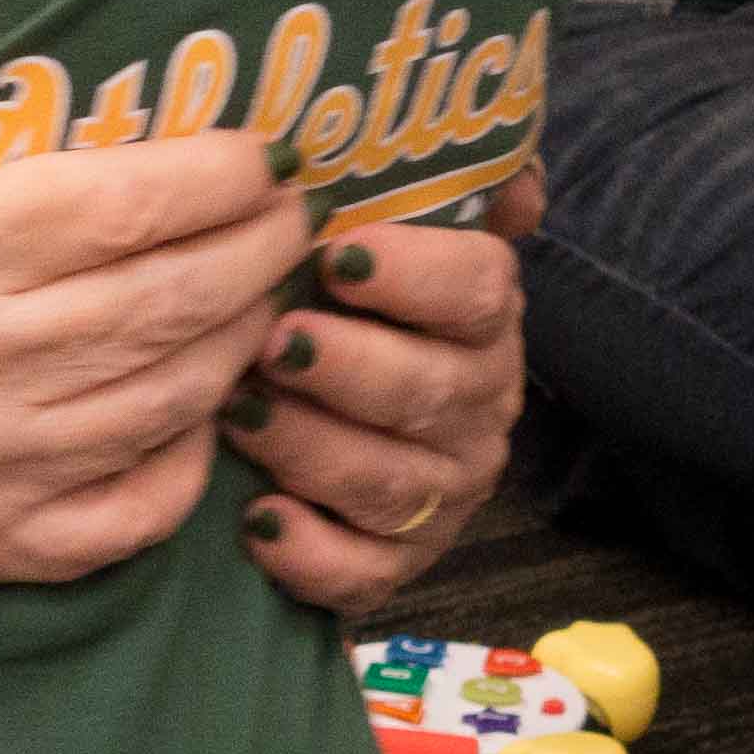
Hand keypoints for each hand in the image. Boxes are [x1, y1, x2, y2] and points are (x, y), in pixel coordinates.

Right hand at [0, 1, 308, 602]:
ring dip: (244, 337)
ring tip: (267, 290)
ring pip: (174, 398)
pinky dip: (190, 461)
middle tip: (295, 209)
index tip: (260, 149)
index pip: (124, 205)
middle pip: (178, 298)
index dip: (220, 173)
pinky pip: (131, 513)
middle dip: (263, 246)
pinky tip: (199, 411)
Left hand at [216, 171, 535, 612]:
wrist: (301, 408)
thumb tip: (515, 180)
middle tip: (272, 343)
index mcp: (477, 318)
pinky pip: (364, 573)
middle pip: (429, 390)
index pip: (479, 289)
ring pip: (391, 483)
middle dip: (348, 367)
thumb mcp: (377, 223)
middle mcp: (475, 407)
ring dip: (311, 449)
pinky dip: (311, 552)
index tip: (336, 258)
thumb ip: (439, 182)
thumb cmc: (329, 298)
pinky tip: (259, 519)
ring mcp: (439, 492)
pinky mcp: (391, 563)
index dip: (414, 274)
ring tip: (239, 417)